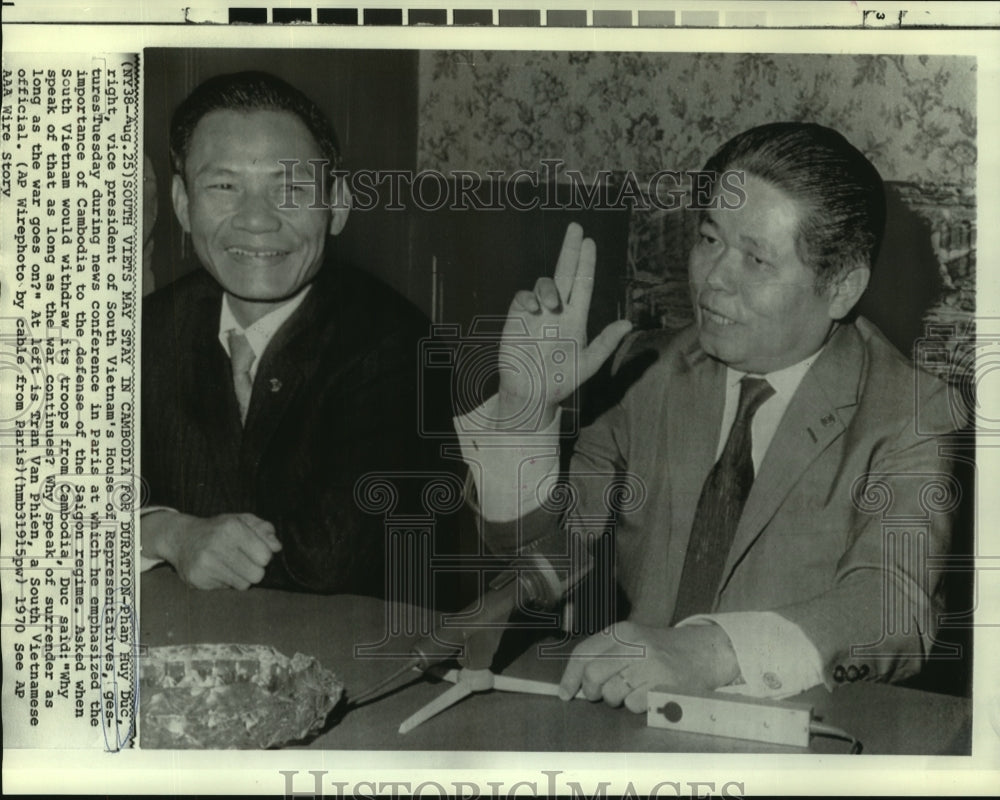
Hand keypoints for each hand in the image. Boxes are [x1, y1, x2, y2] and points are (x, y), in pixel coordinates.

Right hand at [141, 510, 281, 589]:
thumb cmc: (219, 530)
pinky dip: (226, 582)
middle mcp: (217, 545)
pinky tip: (217, 570)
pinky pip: (226, 589)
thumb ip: (264, 530)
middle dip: (255, 570)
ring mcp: (205, 564)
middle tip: (245, 561)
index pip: (264, 556)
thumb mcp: (242, 520)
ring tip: (231, 565)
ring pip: (243, 585)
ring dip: (241, 577)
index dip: (264, 556)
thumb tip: (277, 547)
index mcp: (231, 528)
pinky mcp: (197, 579)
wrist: (182, 538)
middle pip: (256, 575)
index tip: (256, 552)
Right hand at [497, 222, 632, 429]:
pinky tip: (534, 308)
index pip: (583, 284)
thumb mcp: (588, 364)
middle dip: (570, 250)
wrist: (531, 393)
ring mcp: (537, 313)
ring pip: (544, 284)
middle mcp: (558, 310)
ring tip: (552, 303)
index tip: (589, 242)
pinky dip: (528, 297)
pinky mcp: (518, 318)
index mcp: (576, 318)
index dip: (586, 263)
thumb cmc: (561, 381)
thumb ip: (606, 343)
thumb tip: (628, 323)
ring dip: (549, 287)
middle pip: (565, 273)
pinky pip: (522, 296)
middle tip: (576, 227)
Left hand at [558, 621, 739, 712]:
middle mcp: (634, 644)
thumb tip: (574, 685)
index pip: (583, 653)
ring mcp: (650, 663)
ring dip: (616, 700)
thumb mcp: (632, 641)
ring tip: (631, 691)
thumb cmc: (660, 650)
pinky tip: (647, 695)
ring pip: (612, 694)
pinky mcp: (664, 684)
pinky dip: (636, 706)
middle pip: (593, 675)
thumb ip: (604, 656)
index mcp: (621, 631)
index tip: (564, 694)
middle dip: (591, 692)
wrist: (703, 652)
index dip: (570, 677)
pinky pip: (634, 705)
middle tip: (601, 695)